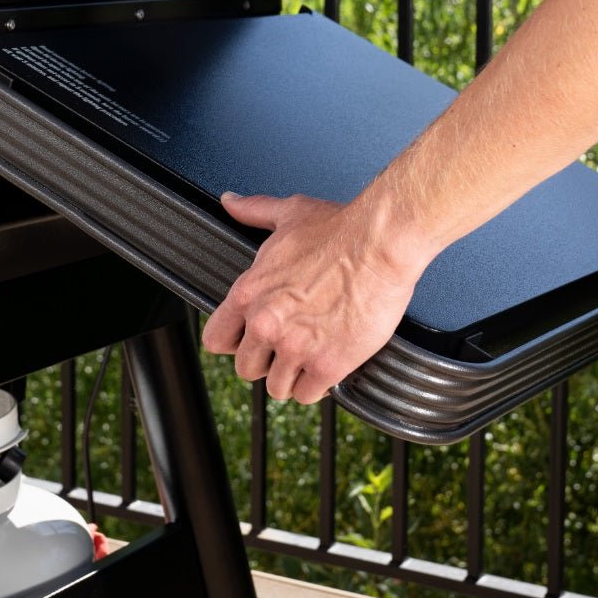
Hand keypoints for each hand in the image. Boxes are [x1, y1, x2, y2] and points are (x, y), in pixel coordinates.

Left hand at [201, 191, 426, 403]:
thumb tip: (231, 202)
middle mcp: (265, 324)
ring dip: (293, 376)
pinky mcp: (327, 364)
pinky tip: (327, 368)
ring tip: (310, 358)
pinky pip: (308, 395)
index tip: (249, 339)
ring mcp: (295, 347)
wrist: (381, 243)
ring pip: (277, 387)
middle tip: (288, 348)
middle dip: (266, 361)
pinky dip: (318, 386)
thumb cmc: (340, 229)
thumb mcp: (288, 214)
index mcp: (248, 293)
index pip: (216, 339)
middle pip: (246, 368)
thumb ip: (254, 212)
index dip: (234, 341)